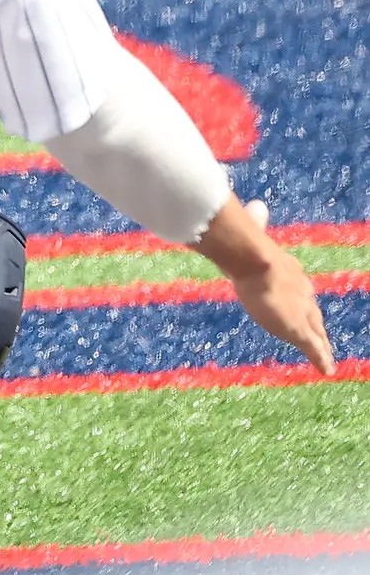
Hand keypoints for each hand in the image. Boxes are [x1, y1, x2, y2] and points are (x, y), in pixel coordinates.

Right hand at [222, 198, 336, 374]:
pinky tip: (327, 369)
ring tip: (326, 356)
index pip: (300, 288)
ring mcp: (302, 311)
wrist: (254, 260)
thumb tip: (255, 205)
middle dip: (314, 320)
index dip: (300, 296)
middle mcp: (302, 292)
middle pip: (312, 310)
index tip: (301, 301)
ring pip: (316, 331)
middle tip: (318, 332)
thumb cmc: (247, 247)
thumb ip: (255, 222)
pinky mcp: (299, 329)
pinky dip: (322, 358)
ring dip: (321, 342)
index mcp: (291, 272)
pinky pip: (314, 348)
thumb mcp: (254, 233)